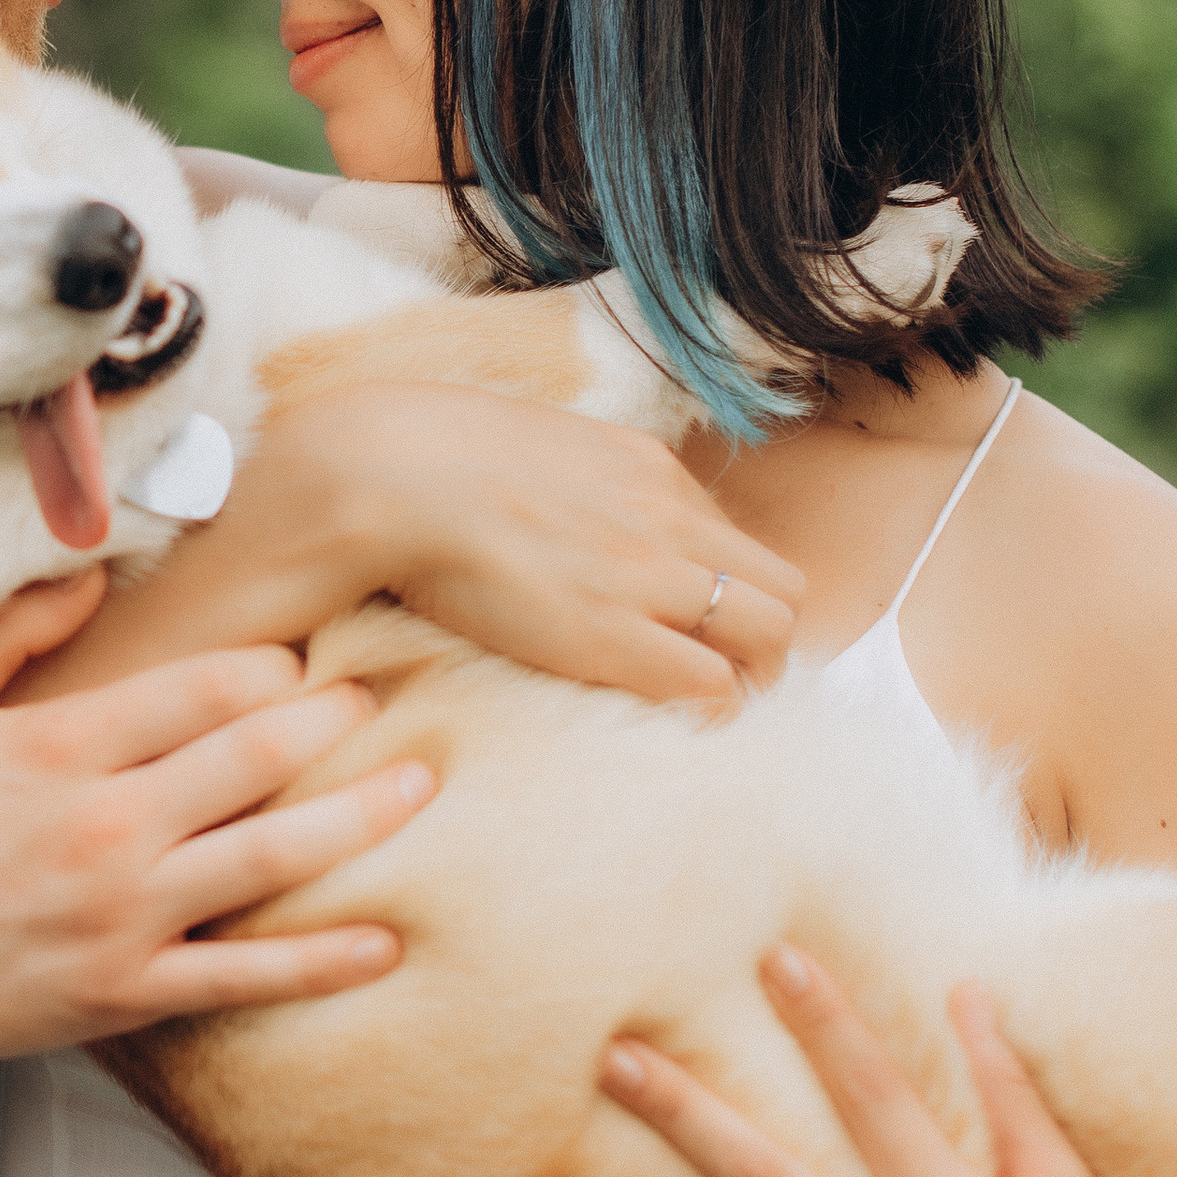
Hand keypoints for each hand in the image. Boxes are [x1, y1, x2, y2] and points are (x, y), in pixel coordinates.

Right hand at [0, 573, 438, 1069]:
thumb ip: (15, 632)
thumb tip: (96, 569)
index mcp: (61, 747)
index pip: (203, 688)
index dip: (270, 667)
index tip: (301, 659)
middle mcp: (106, 826)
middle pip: (256, 759)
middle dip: (334, 721)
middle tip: (381, 699)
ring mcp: (124, 915)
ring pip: (272, 858)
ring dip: (360, 817)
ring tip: (422, 786)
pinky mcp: (127, 993)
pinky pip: (246, 976)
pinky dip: (322, 962)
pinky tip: (387, 942)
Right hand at [297, 384, 803, 707]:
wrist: (392, 473)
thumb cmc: (432, 464)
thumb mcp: (532, 452)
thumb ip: (578, 485)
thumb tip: (573, 516)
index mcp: (648, 470)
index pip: (735, 540)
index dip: (728, 594)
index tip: (694, 629)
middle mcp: (669, 518)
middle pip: (784, 589)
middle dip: (764, 643)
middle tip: (719, 678)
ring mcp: (648, 574)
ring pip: (771, 637)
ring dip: (747, 679)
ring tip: (697, 710)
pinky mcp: (611, 632)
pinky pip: (708, 685)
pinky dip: (705, 711)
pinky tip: (669, 724)